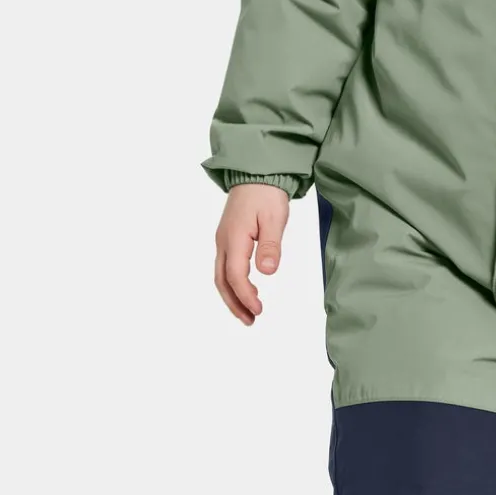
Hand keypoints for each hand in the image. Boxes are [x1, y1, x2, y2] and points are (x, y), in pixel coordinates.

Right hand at [213, 183, 290, 324]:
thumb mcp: (274, 218)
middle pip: (222, 281)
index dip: (245, 296)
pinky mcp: (228, 239)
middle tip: (250, 320)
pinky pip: (225, 267)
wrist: (256, 174)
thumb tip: (267, 271)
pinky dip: (232, 284)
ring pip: (221, 276)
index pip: (235, 275)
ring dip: (232, 297)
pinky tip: (246, 290)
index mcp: (234, 238)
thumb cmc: (266, 194)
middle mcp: (223, 242)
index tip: (259, 309)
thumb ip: (270, 245)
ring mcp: (223, 241)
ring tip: (248, 313)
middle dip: (235, 304)